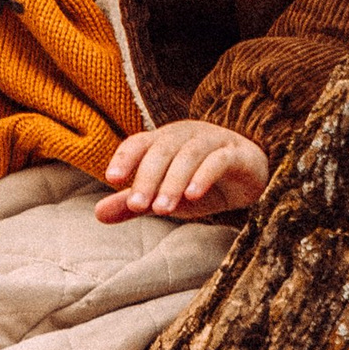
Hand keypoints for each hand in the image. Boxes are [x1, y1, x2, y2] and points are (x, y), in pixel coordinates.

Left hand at [96, 117, 267, 221]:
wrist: (250, 178)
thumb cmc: (200, 184)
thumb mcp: (165, 196)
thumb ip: (133, 204)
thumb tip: (98, 214)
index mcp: (163, 141)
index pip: (139, 143)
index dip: (125, 157)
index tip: (111, 179)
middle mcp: (185, 135)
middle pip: (162, 149)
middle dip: (147, 178)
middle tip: (138, 206)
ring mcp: (213, 140)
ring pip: (189, 154)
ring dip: (173, 182)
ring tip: (162, 210)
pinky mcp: (238, 153)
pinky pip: (219, 159)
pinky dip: (204, 176)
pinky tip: (193, 195)